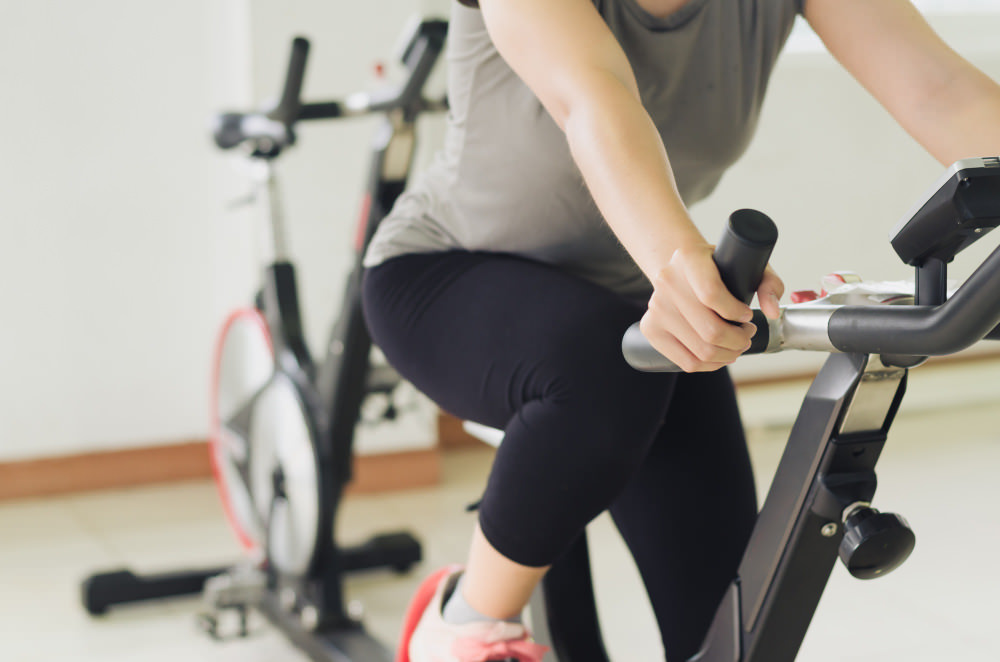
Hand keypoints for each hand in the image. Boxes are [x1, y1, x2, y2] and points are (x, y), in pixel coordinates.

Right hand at [640, 245, 782, 371]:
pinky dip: (710, 365)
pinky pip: (686, 361)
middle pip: (709, 330)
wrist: (679, 270)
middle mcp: (667, 281)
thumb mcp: (746, 265)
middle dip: (738, 340)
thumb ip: (768, 283)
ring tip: (736, 345)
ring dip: (728, 355)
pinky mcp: (651, 329)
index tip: (747, 316)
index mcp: (688, 258)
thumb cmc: (716, 269)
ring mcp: (656, 307)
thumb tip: (772, 311)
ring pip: (701, 350)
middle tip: (747, 335)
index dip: (735, 312)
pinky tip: (720, 355)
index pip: (711, 294)